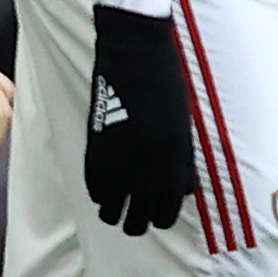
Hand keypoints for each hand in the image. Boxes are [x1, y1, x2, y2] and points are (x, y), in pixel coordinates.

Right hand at [84, 4, 196, 236]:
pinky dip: (99, 194)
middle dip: (139, 221)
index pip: (168, 209)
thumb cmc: (166, 85)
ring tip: (117, 209)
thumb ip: (182, 161)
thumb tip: (182, 189)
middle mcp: (145, 167)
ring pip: (112, 210)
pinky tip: (104, 190)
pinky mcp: (96, 151)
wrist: (135, 55)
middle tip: (136, 217)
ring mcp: (118, 161)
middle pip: (139, 218)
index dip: (162, 217)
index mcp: (173, 160)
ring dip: (115, 212)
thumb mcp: (183, 126)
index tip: (158, 216)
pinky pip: (94, 189)